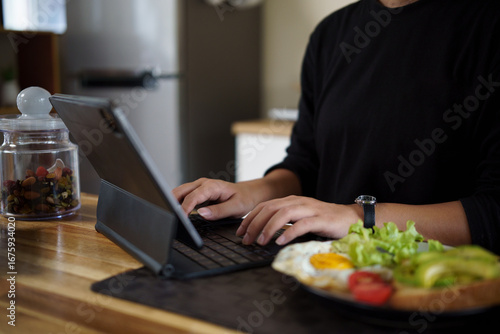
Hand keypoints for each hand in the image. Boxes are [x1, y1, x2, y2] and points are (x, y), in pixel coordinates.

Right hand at [172, 178, 258, 219]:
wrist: (249, 193)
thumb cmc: (244, 199)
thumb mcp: (236, 207)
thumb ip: (219, 212)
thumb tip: (201, 214)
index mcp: (212, 186)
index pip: (192, 197)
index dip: (184, 209)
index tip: (181, 220)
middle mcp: (203, 184)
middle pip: (180, 191)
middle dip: (173, 204)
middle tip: (172, 218)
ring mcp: (199, 186)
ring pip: (179, 192)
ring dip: (174, 203)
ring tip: (173, 216)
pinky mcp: (198, 191)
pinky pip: (184, 195)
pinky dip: (178, 203)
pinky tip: (178, 213)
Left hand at [236, 195, 360, 245]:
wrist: (351, 218)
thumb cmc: (324, 221)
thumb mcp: (301, 217)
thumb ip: (285, 220)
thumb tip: (262, 231)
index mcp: (291, 201)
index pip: (265, 206)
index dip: (250, 218)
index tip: (240, 231)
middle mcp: (298, 202)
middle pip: (270, 209)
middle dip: (255, 224)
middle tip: (246, 240)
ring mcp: (310, 210)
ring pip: (283, 214)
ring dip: (269, 228)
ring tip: (260, 242)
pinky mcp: (321, 220)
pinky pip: (302, 225)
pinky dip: (289, 233)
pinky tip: (280, 242)